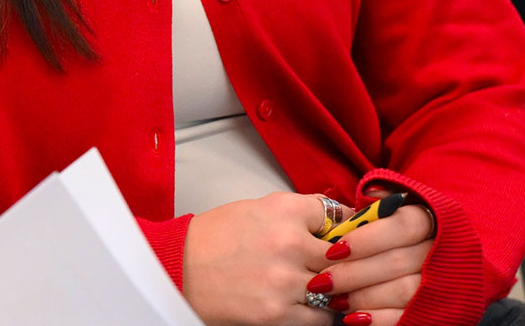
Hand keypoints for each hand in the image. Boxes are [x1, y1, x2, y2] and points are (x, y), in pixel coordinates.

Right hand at [182, 192, 334, 324]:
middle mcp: (289, 243)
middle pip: (343, 255)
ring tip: (322, 286)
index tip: (344, 234)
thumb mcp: (257, 208)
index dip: (343, 226)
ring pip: (336, 289)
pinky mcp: (277, 313)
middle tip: (338, 263)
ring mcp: (285, 281)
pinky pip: (319, 317)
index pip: (338, 216)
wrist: (180, 269)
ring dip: (333, 289)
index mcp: (284, 210)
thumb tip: (335, 218)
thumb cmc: (215, 238)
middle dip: (342, 260)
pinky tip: (307, 303)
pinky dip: (318, 312)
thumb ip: (298, 212)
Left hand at [306, 203, 435, 325]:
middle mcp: (442, 251)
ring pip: (403, 290)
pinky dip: (378, 318)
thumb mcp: (392, 214)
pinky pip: (406, 317)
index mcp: (431, 220)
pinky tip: (353, 317)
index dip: (367, 238)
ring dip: (363, 296)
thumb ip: (379, 208)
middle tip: (321, 280)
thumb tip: (365, 197)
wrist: (421, 267)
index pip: (404, 225)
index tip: (335, 249)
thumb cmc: (396, 238)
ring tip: (334, 299)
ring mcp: (442, 284)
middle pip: (399, 261)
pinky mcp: (434, 310)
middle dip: (354, 272)